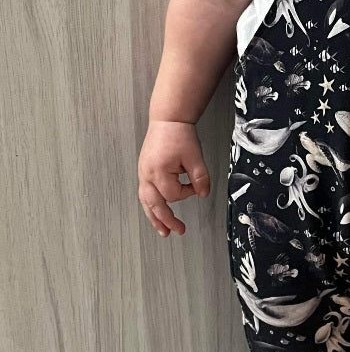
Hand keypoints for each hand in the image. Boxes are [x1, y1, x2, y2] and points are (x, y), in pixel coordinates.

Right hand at [138, 120, 210, 235]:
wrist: (168, 120)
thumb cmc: (178, 135)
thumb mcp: (195, 157)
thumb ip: (200, 178)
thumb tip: (203, 194)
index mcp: (158, 172)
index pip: (174, 195)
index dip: (187, 192)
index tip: (195, 185)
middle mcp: (147, 175)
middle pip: (154, 205)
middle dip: (165, 220)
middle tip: (176, 231)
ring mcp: (143, 173)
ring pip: (146, 202)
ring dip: (154, 217)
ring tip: (162, 230)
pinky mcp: (144, 171)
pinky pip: (145, 193)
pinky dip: (150, 205)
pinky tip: (155, 211)